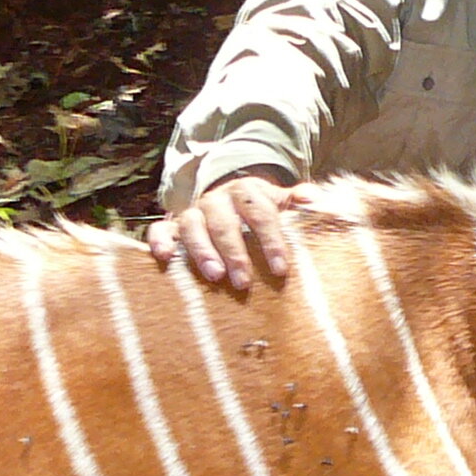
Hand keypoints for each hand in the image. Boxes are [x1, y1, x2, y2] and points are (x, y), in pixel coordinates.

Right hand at [147, 169, 297, 290]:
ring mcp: (193, 212)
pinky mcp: (173, 225)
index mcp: (246, 193)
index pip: (260, 213)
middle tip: (244, 282)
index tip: (281, 269)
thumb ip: (295, 201)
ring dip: (202, 251)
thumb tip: (314, 199)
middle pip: (224, 223)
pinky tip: (164, 258)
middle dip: (235, 253)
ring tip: (214, 277)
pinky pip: (160, 229)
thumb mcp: (277, 202)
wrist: (227, 197)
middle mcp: (217, 200)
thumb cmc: (256, 209)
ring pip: (193, 226)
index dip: (270, 240)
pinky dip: (160, 241)